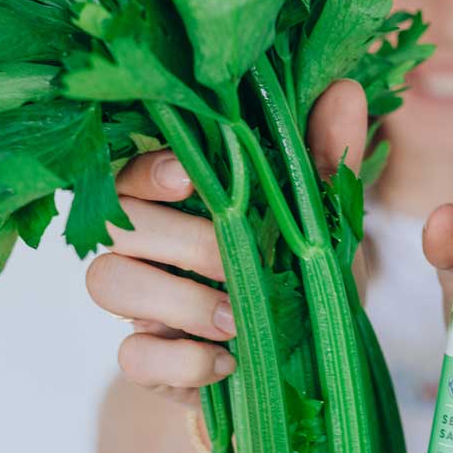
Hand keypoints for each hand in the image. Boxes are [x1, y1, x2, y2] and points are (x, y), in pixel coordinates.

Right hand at [85, 80, 367, 406]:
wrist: (300, 359)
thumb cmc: (298, 270)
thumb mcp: (320, 216)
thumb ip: (324, 156)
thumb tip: (345, 88)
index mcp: (176, 197)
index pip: (133, 166)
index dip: (149, 169)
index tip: (188, 179)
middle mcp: (145, 242)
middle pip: (118, 224)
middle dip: (182, 242)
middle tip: (237, 264)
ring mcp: (139, 303)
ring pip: (107, 282)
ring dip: (177, 302)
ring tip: (236, 319)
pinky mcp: (146, 360)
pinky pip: (131, 358)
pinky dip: (181, 364)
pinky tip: (228, 364)